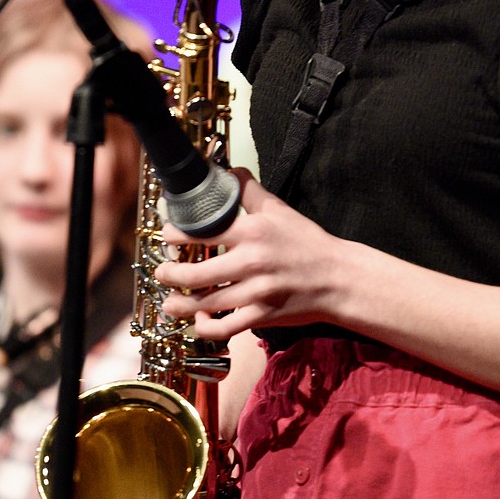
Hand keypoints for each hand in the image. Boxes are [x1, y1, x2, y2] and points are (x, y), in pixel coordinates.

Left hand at [156, 171, 345, 340]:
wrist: (338, 278)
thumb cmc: (308, 242)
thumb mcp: (280, 210)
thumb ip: (251, 192)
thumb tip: (231, 171)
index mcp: (252, 232)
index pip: (203, 232)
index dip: (177, 235)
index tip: (168, 236)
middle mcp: (251, 262)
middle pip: (196, 275)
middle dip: (170, 275)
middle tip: (162, 272)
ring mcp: (256, 293)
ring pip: (206, 304)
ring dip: (181, 305)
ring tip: (169, 302)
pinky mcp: (263, 316)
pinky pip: (226, 328)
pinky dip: (208, 328)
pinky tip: (200, 321)